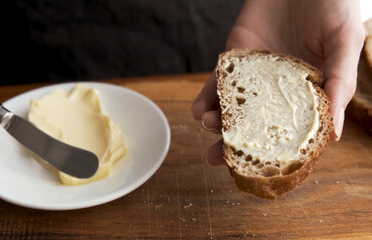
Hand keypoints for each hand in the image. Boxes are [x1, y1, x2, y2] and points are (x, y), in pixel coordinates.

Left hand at [191, 0, 364, 164]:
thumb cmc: (333, 4)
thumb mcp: (344, 42)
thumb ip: (339, 82)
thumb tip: (335, 133)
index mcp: (308, 93)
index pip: (288, 131)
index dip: (272, 152)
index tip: (257, 169)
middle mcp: (277, 90)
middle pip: (254, 124)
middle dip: (234, 142)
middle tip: (219, 159)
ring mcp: (253, 76)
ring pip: (232, 107)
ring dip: (217, 122)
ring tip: (209, 127)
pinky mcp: (234, 58)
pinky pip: (217, 82)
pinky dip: (206, 97)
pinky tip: (199, 110)